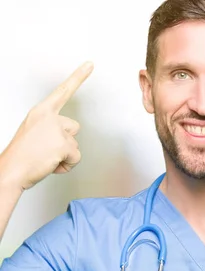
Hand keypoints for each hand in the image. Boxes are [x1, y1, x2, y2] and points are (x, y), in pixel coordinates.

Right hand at [0, 62, 93, 190]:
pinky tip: (51, 165)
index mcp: (41, 112)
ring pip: (75, 145)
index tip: (90, 64)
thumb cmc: (22, 155)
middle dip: (65, 141)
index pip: (63, 91)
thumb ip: (52, 129)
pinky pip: (76, 158)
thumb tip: (67, 139)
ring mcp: (56, 130)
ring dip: (65, 155)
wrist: (11, 170)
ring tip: (45, 158)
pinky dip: (67, 165)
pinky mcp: (63, 145)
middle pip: (74, 128)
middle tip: (44, 149)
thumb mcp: (35, 134)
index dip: (78, 77)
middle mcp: (49, 117)